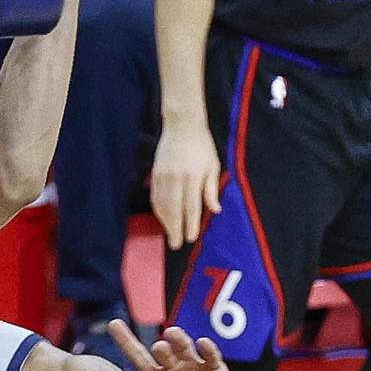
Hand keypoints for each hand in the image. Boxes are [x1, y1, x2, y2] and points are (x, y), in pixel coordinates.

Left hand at [109, 320, 248, 370]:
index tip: (113, 324)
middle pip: (163, 349)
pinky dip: (207, 348)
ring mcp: (194, 368)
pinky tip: (202, 344)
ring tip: (172, 334)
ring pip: (184, 346)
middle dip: (161, 346)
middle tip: (160, 348)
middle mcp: (173, 370)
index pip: (137, 356)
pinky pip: (210, 355)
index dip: (125, 340)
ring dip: (178, 338)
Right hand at [150, 121, 221, 249]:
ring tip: (170, 233)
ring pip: (162, 204)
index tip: (190, 237)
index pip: (191, 206)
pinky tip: (162, 217)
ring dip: (165, 222)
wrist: (182, 126)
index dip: (190, 224)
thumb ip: (211, 189)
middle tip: (176, 244)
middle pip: (173, 209)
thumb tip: (215, 210)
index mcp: (193, 176)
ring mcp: (163, 176)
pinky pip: (155, 196)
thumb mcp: (213, 166)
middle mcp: (176, 178)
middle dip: (175, 228)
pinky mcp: (155, 173)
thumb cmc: (201, 146)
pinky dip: (158, 210)